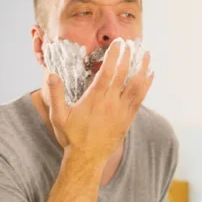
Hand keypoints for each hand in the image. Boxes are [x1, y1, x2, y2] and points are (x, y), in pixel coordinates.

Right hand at [46, 39, 153, 164]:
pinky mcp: (128, 118)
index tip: (119, 43)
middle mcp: (111, 103)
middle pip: (124, 74)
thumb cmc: (72, 137)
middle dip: (129, 56)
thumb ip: (56, 94)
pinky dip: (146, 85)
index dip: (114, 55)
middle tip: (132, 42)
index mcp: (95, 99)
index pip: (107, 71)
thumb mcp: (58, 116)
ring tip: (148, 55)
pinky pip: (140, 98)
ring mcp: (122, 110)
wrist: (88, 159)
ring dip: (143, 68)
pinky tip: (150, 75)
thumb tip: (51, 74)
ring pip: (137, 85)